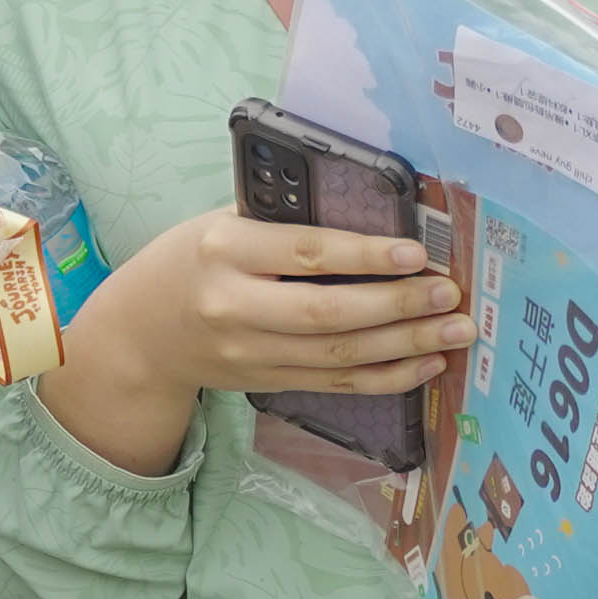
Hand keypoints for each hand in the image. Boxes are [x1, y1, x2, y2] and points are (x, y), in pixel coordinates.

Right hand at [32, 208, 469, 473]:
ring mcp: (251, 353)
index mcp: (223, 251)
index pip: (305, 254)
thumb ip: (281, 222)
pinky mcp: (268, 383)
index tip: (417, 253)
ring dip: (407, 344)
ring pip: (341, 355)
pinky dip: (387, 376)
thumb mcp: (221, 226)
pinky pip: (338, 384)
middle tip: (449, 294)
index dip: (365, 255)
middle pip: (328, 313)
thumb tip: (373, 214)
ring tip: (456, 330)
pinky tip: (426, 363)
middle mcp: (235, 306)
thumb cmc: (190, 262)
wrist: (141, 334)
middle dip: (398, 306)